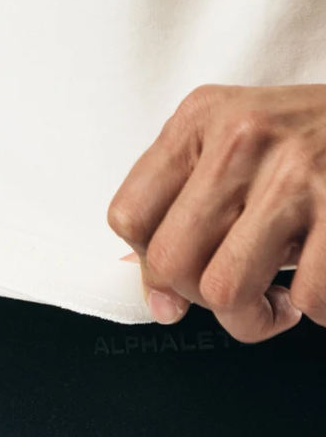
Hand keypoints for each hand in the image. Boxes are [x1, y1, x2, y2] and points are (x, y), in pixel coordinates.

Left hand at [106, 82, 325, 341]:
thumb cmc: (303, 136)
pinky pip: (307, 298)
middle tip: (230, 287)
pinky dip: (312, 307)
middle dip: (197, 296)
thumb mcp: (231, 138)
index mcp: (199, 119)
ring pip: (226, 290)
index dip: (147, 262)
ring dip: (252, 316)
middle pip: (170, 260)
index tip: (177, 270)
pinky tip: (317, 280)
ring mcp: (294, 174)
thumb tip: (161, 303)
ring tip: (275, 298)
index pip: (129, 216)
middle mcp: (239, 139)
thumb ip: (184, 202)